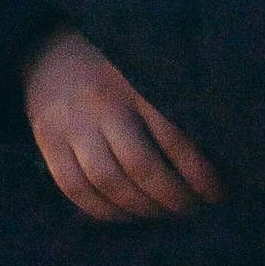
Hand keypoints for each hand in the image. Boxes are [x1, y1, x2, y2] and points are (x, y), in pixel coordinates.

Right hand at [22, 27, 221, 220]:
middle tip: (191, 209)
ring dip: (139, 208)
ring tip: (162, 214)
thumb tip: (211, 152)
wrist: (49, 51)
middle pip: (140, 164)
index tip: (217, 193)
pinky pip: (74, 189)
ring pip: (107, 181)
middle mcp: (103, 105)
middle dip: (171, 196)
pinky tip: (125, 214)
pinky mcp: (47, 142)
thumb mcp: (144, 71)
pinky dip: (103, 210)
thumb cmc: (112, 67)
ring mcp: (71, 125)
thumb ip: (169, 103)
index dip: (197, 171)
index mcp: (135, 84)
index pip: (172, 135)